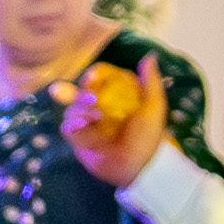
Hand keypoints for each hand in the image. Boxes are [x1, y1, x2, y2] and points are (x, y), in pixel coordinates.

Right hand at [57, 58, 161, 186]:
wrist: (140, 166)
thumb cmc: (149, 136)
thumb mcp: (154, 106)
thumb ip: (151, 81)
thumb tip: (148, 57)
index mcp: (116, 93)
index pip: (100, 75)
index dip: (95, 75)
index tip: (93, 79)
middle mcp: (100, 105)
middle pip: (81, 90)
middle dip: (80, 93)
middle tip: (91, 99)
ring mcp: (88, 122)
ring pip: (72, 108)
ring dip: (78, 110)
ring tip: (92, 118)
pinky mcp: (79, 139)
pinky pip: (68, 128)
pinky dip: (72, 124)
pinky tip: (80, 125)